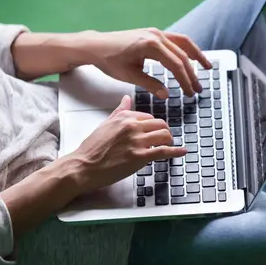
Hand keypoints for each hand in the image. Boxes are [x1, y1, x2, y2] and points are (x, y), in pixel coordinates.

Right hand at [70, 96, 186, 192]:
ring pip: (164, 135)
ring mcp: (137, 141)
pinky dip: (176, 152)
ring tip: (168, 147)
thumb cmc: (91, 149)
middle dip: (163, 132)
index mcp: (124, 117)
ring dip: (169, 141)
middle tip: (163, 140)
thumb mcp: (105, 124)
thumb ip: (119, 111)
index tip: (154, 133)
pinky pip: (164, 151)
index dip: (153, 126)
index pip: (148, 117)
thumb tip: (127, 98)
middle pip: (160, 124)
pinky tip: (182, 152)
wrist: (83, 166)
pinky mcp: (140, 157)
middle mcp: (132, 126)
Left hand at [88, 28, 211, 97]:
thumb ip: (150, 85)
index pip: (175, 65)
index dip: (185, 81)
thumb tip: (166, 95)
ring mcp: (155, 32)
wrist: (96, 46)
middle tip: (198, 88)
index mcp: (151, 45)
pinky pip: (175, 40)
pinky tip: (190, 58)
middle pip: (182, 55)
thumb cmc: (109, 60)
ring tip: (206, 67)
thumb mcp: (129, 76)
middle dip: (192, 73)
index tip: (190, 93)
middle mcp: (156, 35)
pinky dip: (185, 49)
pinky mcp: (153, 33)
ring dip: (195, 55)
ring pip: (183, 43)